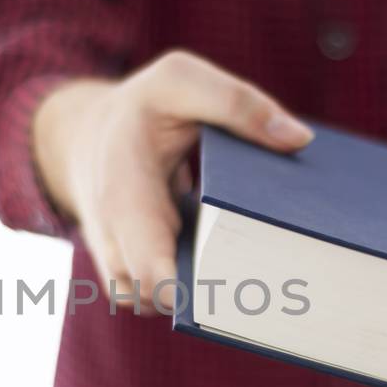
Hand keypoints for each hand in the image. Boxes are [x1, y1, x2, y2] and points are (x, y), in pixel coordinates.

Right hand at [32, 50, 313, 312]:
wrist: (87, 135)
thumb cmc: (145, 108)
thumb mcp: (183, 81)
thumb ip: (237, 104)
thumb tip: (299, 140)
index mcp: (124, 191)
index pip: (146, 265)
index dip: (181, 292)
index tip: (227, 293)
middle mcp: (114, 236)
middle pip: (152, 298)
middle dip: (205, 301)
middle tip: (267, 284)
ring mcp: (119, 260)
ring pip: (152, 305)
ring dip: (200, 299)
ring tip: (256, 274)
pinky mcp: (135, 271)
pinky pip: (160, 299)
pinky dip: (195, 293)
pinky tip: (238, 267)